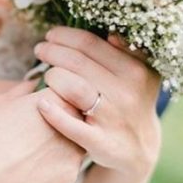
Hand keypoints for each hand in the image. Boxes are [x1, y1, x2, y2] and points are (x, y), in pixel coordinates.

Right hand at [0, 81, 85, 182]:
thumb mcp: (1, 103)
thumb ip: (24, 89)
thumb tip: (35, 83)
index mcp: (57, 99)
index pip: (68, 94)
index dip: (54, 102)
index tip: (41, 111)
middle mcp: (72, 122)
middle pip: (76, 119)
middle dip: (62, 123)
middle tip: (37, 133)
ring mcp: (74, 150)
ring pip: (75, 144)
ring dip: (61, 145)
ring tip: (33, 152)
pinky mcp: (70, 175)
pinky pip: (67, 167)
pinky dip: (54, 167)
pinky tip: (33, 169)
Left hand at [34, 27, 161, 179]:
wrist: (139, 148)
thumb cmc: (132, 101)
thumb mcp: (142, 74)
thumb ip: (129, 51)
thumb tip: (111, 34)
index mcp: (135, 70)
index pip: (90, 43)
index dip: (65, 36)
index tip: (51, 35)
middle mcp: (126, 92)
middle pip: (77, 63)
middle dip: (52, 52)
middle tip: (40, 50)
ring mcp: (113, 118)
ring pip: (73, 88)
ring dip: (52, 77)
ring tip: (45, 75)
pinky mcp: (101, 142)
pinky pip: (72, 126)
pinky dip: (54, 114)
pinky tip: (41, 103)